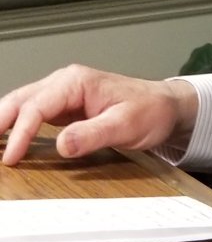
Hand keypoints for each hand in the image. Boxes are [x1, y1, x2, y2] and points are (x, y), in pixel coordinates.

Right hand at [0, 64, 198, 165]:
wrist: (165, 105)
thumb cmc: (149, 110)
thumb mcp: (126, 124)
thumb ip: (93, 134)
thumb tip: (60, 145)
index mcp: (77, 82)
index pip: (37, 106)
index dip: (20, 132)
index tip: (12, 159)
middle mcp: (66, 83)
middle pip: (21, 99)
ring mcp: (63, 93)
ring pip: (22, 104)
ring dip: (3, 122)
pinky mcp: (63, 107)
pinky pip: (32, 113)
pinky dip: (15, 125)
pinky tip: (6, 142)